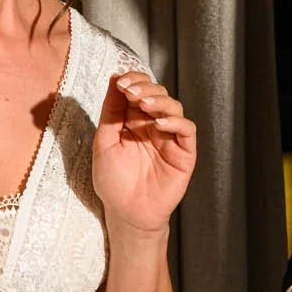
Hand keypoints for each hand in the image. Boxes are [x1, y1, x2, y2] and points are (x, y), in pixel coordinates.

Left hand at [93, 72, 196, 235]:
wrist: (126, 213)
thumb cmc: (113, 181)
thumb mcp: (104, 142)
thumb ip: (111, 111)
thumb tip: (115, 78)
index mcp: (133, 121)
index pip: (138, 91)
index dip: (132, 81)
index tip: (120, 81)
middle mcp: (153, 125)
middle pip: (157, 94)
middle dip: (144, 88)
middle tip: (130, 91)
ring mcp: (169, 138)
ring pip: (173, 107)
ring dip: (159, 101)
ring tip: (143, 104)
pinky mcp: (184, 152)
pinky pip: (186, 130)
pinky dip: (176, 122)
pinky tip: (159, 124)